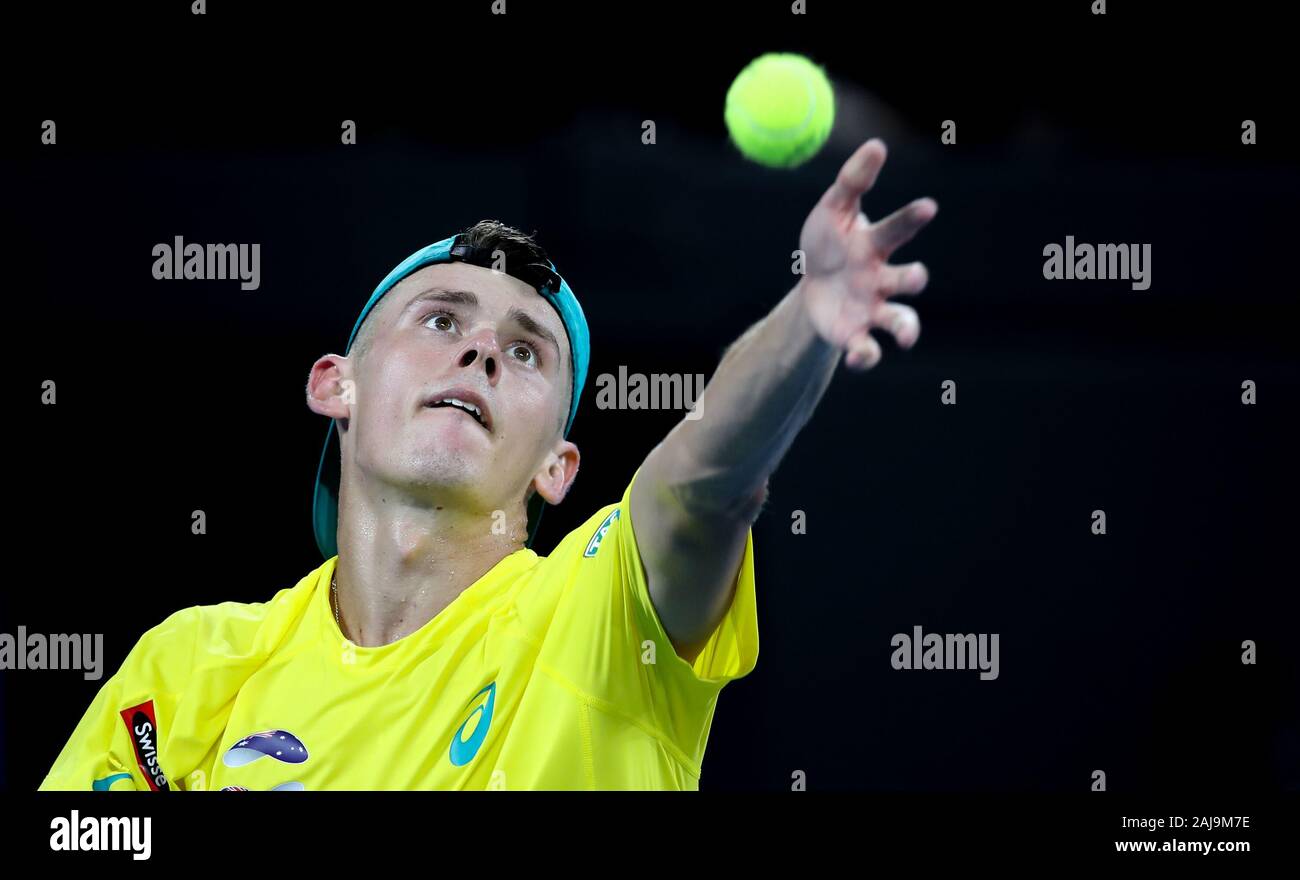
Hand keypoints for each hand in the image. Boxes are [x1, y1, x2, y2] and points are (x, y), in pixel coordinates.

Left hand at [797, 139, 936, 369]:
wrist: (812, 289)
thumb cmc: (829, 244)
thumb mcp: (832, 209)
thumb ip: (853, 180)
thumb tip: (877, 144)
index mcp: (877, 245)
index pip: (898, 229)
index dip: (912, 219)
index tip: (928, 207)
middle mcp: (884, 278)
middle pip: (908, 279)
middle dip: (915, 278)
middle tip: (916, 276)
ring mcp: (874, 309)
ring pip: (900, 320)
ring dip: (906, 328)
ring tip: (905, 336)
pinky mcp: (857, 335)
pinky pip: (868, 349)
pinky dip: (867, 356)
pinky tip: (860, 356)